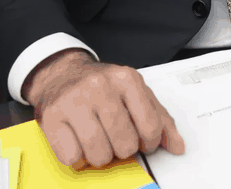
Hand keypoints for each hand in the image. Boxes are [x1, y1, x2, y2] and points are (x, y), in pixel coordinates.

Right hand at [23, 49, 184, 169]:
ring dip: (100, 156)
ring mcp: (75, 100)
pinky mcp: (52, 117)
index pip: (151, 126)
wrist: (62, 73)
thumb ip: (160, 118)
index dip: (149, 142)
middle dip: (122, 148)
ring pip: (98, 154)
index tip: (142, 140)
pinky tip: (78, 140)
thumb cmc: (102, 87)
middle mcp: (100, 86)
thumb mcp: (135, 93)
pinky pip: (72, 157)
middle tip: (115, 137)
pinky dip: (77, 157)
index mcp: (127, 78)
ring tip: (97, 140)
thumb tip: (178, 146)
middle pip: (124, 143)